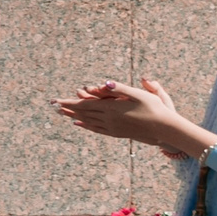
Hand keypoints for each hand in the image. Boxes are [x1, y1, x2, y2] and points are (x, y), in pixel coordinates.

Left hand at [56, 77, 192, 147]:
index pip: (84, 104)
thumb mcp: (138, 94)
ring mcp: (112, 128)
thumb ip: (120, 88)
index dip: (68, 102)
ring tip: (62, 113)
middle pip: (82, 113)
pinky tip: (79, 124)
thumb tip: (104, 82)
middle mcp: (108, 119)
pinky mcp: (117, 133)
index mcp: (111, 108)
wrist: (164, 129)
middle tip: (53, 105)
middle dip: (67, 108)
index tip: (54, 101)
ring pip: (87, 121)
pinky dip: (85, 125)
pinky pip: (96, 129)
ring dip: (73, 115)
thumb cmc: (154, 108)